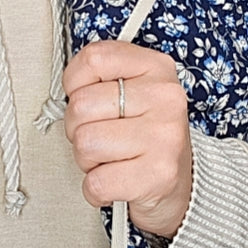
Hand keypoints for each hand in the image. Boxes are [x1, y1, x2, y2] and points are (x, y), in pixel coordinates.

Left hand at [61, 39, 192, 239]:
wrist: (179, 181)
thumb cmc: (146, 134)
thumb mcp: (132, 90)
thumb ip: (100, 78)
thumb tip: (69, 90)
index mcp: (156, 68)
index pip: (94, 59)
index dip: (75, 82)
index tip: (85, 96)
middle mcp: (165, 98)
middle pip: (81, 105)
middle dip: (78, 128)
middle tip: (101, 136)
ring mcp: (164, 136)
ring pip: (85, 143)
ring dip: (87, 159)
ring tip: (110, 158)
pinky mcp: (159, 174)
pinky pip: (96, 181)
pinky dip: (96, 188)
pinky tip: (115, 180)